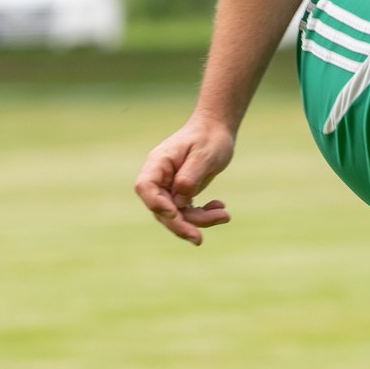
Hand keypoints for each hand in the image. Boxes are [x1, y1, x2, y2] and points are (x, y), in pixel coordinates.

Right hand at [134, 117, 236, 244]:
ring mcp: (169, 186)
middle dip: (180, 225)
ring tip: (224, 215)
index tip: (175, 214)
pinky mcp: (181, 192)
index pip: (145, 187)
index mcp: (159, 162)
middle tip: (199, 239)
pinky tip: (220, 208)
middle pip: (161, 208)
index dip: (156, 204)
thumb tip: (179, 202)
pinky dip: (203, 214)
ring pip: (177, 214)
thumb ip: (190, 177)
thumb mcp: (204, 155)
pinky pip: (187, 211)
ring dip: (199, 220)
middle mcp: (160, 176)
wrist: (217, 129)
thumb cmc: (210, 137)